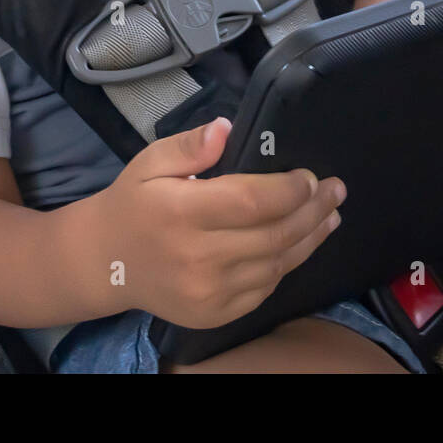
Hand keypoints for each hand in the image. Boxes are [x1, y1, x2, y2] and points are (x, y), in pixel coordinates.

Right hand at [98, 116, 345, 328]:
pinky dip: (286, 264)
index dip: (291, 189)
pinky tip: (299, 243)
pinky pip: (264, 289)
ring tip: (331, 216)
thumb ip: (190, 145)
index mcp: (181, 212)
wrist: (106, 262)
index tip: (311, 176)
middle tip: (336, 190)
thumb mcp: (151, 161)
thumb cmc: (134, 203)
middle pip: (274, 235)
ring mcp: (208, 291)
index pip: (252, 202)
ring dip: (310, 238)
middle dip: (313, 210)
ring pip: (277, 265)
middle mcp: (197, 257)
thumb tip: (226, 128)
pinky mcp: (214, 313)